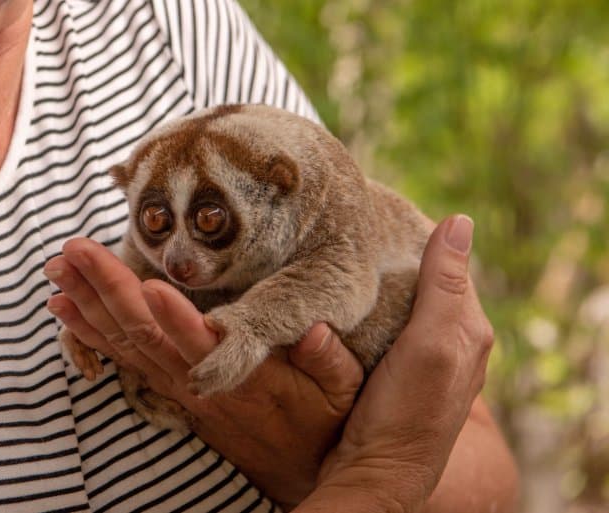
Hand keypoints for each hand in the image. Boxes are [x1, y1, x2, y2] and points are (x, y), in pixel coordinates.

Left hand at [44, 238, 362, 507]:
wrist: (296, 469)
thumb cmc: (321, 421)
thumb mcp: (342, 391)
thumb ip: (328, 360)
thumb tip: (315, 330)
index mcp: (245, 376)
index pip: (204, 346)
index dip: (176, 318)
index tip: (150, 284)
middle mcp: (201, 382)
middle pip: (147, 336)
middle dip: (109, 290)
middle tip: (73, 251)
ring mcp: (180, 387)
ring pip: (126, 344)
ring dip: (88, 306)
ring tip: (56, 271)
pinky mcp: (170, 388)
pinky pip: (124, 358)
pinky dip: (90, 333)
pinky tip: (65, 311)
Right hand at [295, 215, 496, 512]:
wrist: (376, 471)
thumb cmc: (407, 410)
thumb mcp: (431, 343)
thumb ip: (445, 286)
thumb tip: (459, 221)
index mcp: (469, 328)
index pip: (450, 265)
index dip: (421, 239)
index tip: (381, 217)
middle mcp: (452, 341)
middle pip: (426, 283)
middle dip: (397, 260)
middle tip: (357, 237)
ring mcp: (423, 358)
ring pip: (405, 305)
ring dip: (382, 285)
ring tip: (349, 262)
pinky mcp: (397, 371)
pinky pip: (387, 327)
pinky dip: (372, 309)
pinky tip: (349, 302)